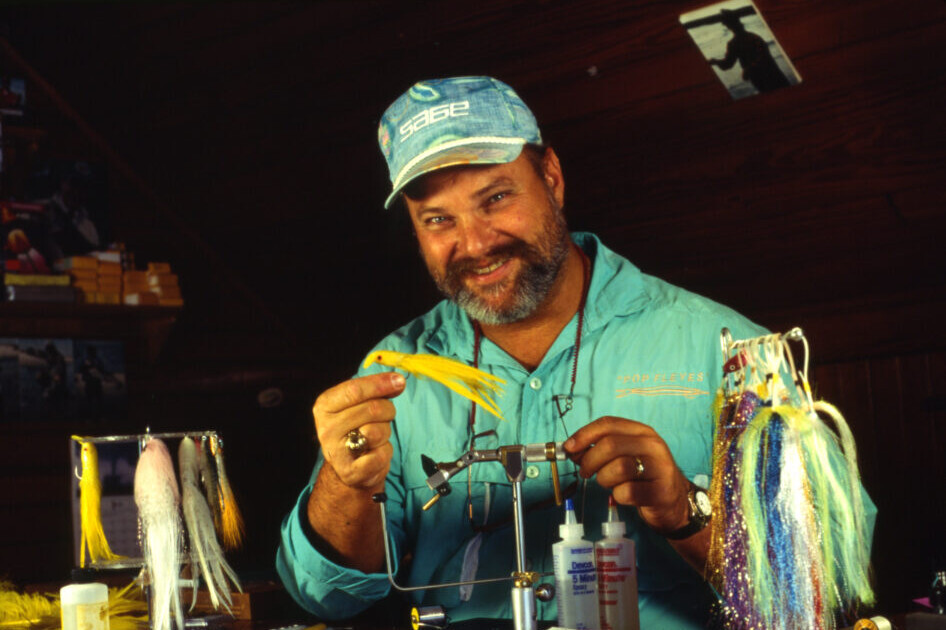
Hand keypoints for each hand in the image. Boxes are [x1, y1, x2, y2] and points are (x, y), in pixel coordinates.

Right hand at [312, 372, 404, 490]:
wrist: (349, 466)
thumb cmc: (357, 428)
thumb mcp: (359, 404)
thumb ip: (375, 390)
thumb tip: (397, 381)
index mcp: (325, 406)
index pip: (354, 390)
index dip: (380, 384)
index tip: (399, 381)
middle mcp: (326, 428)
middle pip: (372, 409)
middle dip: (388, 410)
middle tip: (385, 416)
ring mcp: (336, 452)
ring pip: (378, 432)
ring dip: (385, 432)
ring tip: (374, 437)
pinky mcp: (350, 472)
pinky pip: (381, 455)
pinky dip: (385, 452)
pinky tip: (374, 453)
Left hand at [564, 416, 689, 533]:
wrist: (674, 503)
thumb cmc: (643, 477)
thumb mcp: (624, 456)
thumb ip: (599, 449)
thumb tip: (570, 448)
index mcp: (642, 432)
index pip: (608, 424)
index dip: (584, 434)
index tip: (568, 447)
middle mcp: (653, 446)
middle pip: (610, 445)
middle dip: (589, 460)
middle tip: (585, 472)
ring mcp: (660, 468)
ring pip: (618, 468)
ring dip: (603, 479)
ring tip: (607, 483)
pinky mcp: (661, 492)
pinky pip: (627, 492)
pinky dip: (617, 496)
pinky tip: (624, 495)